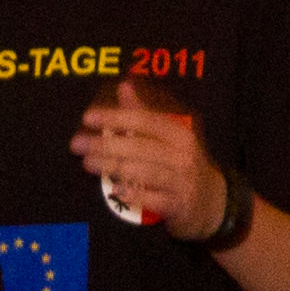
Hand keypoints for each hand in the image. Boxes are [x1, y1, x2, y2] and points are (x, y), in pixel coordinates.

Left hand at [71, 81, 224, 233]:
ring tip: (87, 163)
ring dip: (112, 167)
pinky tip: (114, 189)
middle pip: (140, 146)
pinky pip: (153, 199)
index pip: (144, 120)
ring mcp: (182, 182)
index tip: (87, 117)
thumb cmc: (181, 165)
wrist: (212, 203)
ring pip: (143, 172)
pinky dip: (134, 194)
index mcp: (179, 134)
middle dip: (105, 144)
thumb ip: (143, 113)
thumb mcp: (168, 138)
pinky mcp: (178, 206)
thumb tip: (124, 85)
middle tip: (77, 144)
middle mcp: (183, 155)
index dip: (116, 117)